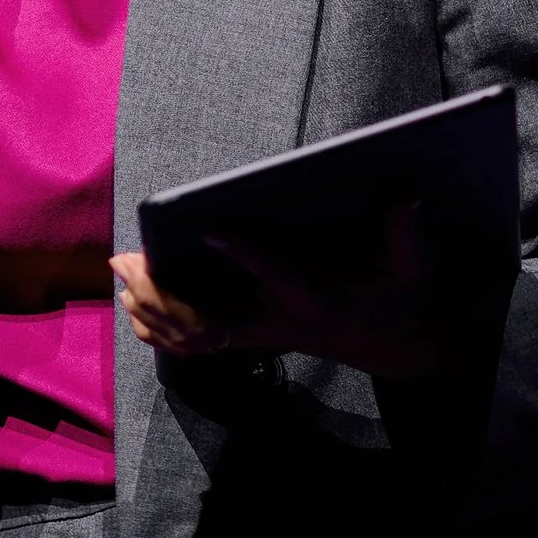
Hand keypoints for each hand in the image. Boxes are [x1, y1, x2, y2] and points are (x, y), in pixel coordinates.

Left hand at [109, 201, 445, 378]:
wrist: (401, 344)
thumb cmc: (405, 294)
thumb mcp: (416, 265)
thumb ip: (408, 231)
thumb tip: (407, 192)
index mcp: (318, 299)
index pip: (277, 274)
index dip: (245, 252)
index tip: (208, 227)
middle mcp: (281, 322)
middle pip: (213, 319)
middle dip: (165, 294)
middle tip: (126, 260)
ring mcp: (264, 335)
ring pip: (198, 335)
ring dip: (154, 310)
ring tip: (121, 276)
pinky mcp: (256, 339)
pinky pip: (200, 344)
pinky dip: (164, 331)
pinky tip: (135, 310)